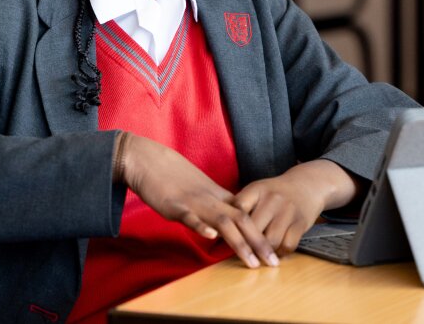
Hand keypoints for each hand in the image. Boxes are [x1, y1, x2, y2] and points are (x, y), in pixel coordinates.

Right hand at [118, 133, 277, 267]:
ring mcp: (194, 202)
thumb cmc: (174, 177)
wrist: (150, 161)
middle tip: (273, 263)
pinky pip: (189, 216)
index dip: (261, 234)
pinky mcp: (174, 205)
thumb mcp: (201, 191)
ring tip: (251, 261)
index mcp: (218, 197)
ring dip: (239, 242)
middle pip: (241, 220)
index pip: (246, 216)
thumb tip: (229, 224)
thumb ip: (217, 205)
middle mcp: (211, 200)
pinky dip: (201, 226)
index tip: (273, 253)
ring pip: (221, 222)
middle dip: (259, 243)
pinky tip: (211, 237)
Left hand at [232, 160, 358, 257]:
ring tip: (258, 258)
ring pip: (271, 241)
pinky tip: (276, 254)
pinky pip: (288, 245)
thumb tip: (217, 229)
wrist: (307, 185)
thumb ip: (240, 205)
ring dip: (264, 253)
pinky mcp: (301, 222)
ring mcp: (288, 211)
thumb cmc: (275, 193)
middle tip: (241, 255)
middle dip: (246, 245)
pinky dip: (281, 254)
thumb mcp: (257, 191)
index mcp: (257, 189)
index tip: (225, 238)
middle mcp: (272, 198)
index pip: (238, 209)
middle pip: (253, 229)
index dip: (230, 226)